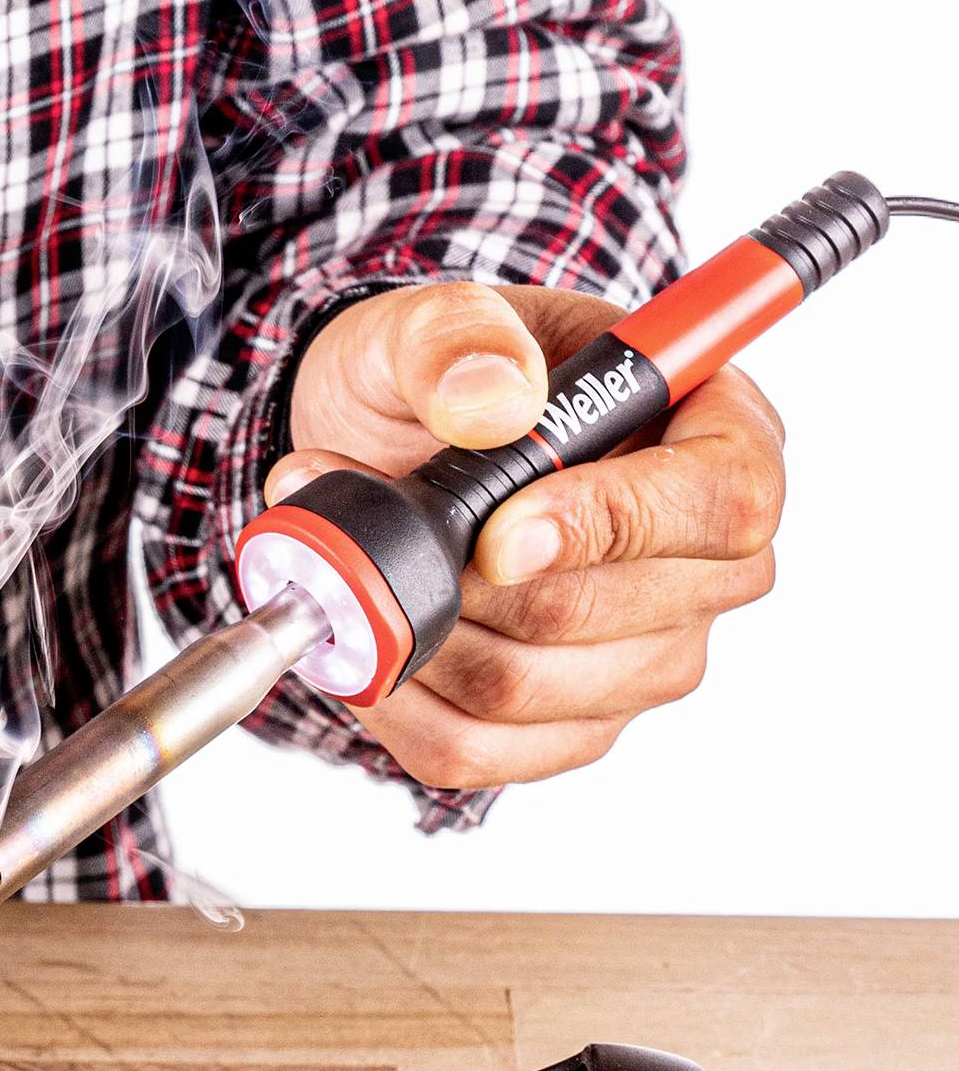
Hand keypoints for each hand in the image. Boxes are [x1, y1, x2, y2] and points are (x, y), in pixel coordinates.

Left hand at [269, 282, 784, 788]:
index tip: (497, 532)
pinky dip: (388, 699)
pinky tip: (359, 637)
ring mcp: (638, 664)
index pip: (723, 507)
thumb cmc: (437, 381)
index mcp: (720, 441)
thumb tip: (497, 402)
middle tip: (362, 523)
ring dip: (405, 630)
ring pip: (514, 691)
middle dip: (453, 576)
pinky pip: (467, 749)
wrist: (381, 450)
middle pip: (592, 617)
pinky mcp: (561, 733)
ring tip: (347, 562)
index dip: (607, 527)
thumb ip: (460, 337)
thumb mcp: (432, 320)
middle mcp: (703, 571)